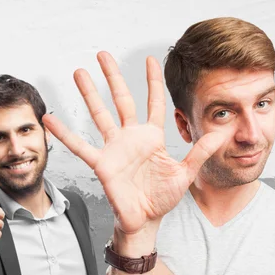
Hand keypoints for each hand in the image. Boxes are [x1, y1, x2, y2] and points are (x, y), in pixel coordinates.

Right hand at [43, 52, 226, 235]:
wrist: (146, 220)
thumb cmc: (163, 198)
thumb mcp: (186, 172)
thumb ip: (201, 150)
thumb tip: (223, 131)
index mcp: (151, 137)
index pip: (154, 103)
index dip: (152, 81)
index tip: (150, 59)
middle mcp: (130, 138)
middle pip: (121, 100)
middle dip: (113, 76)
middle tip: (102, 54)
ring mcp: (114, 149)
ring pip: (100, 114)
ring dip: (89, 93)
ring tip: (79, 73)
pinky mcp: (102, 164)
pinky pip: (80, 146)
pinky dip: (65, 134)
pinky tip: (50, 120)